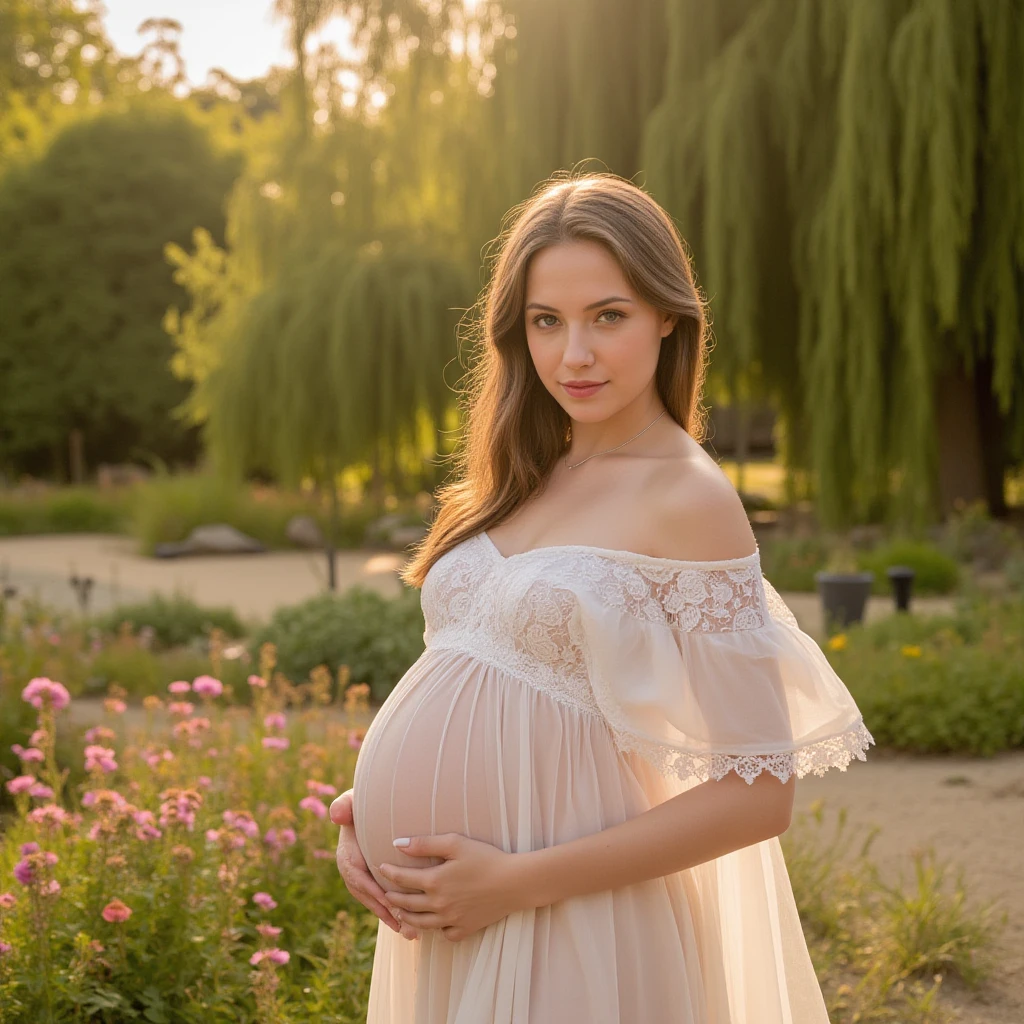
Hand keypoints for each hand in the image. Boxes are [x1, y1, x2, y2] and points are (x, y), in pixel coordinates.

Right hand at [331, 790, 419, 940]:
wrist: (368, 810)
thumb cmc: (363, 804)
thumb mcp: (353, 800)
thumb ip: (345, 804)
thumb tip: (338, 815)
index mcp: (347, 854)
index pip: (356, 875)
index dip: (370, 888)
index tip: (387, 900)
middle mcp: (352, 871)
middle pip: (366, 896)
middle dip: (384, 912)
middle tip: (402, 926)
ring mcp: (363, 879)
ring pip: (375, 903)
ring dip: (392, 918)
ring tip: (410, 933)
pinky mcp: (374, 883)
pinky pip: (382, 901)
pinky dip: (394, 913)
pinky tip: (410, 926)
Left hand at [377, 833, 527, 941]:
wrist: (514, 882)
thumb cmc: (486, 858)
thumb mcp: (455, 843)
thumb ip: (424, 843)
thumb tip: (397, 843)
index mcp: (434, 881)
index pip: (402, 879)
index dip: (389, 873)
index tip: (381, 867)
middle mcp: (438, 904)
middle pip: (407, 904)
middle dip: (392, 897)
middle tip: (385, 893)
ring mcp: (451, 919)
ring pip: (420, 923)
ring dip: (406, 916)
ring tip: (400, 910)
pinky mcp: (465, 929)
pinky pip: (444, 935)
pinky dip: (436, 930)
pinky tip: (434, 923)